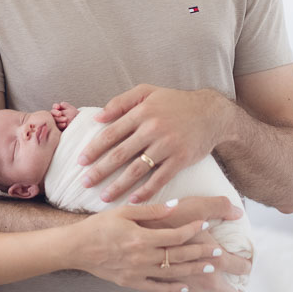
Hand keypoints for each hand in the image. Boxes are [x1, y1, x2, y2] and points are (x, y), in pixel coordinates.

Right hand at [51, 102, 78, 130]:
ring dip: (58, 119)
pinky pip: (57, 127)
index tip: (58, 107)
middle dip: (56, 113)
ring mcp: (57, 122)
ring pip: (54, 120)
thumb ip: (66, 105)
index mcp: (59, 109)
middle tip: (60, 113)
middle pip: (52, 113)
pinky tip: (64, 125)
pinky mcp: (58, 128)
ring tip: (65, 119)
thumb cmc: (76, 116)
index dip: (55, 106)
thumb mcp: (72, 109)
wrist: (80, 124)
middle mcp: (57, 115)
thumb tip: (61, 104)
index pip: (55, 107)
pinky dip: (60, 125)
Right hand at [70, 197, 244, 291]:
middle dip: (201, 253)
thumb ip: (151, 210)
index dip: (193, 231)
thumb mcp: (123, 211)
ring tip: (210, 267)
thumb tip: (175, 206)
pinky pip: (157, 288)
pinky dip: (173, 289)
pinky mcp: (131, 283)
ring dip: (193, 270)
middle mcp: (142, 257)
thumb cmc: (99, 226)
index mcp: (141, 237)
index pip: (175, 235)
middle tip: (218, 251)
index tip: (206, 226)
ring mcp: (137, 272)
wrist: (77, 247)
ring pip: (172, 274)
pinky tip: (187, 288)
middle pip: (179, 256)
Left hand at [80, 84, 230, 202]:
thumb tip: (97, 116)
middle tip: (84, 183)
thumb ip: (121, 101)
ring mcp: (167, 145)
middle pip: (119, 155)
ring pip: (136, 170)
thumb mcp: (147, 91)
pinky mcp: (181, 160)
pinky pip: (159, 179)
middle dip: (99, 171)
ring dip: (118, 186)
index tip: (80, 161)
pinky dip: (145, 191)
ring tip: (103, 197)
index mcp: (141, 112)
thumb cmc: (175, 102)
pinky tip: (133, 200)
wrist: (212, 113)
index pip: (110, 133)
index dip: (93, 149)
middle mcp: (152, 129)